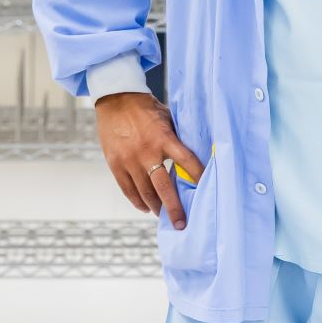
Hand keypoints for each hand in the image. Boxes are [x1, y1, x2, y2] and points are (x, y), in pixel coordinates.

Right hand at [95, 92, 203, 228]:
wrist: (115, 99)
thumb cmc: (146, 108)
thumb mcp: (167, 118)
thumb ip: (177, 138)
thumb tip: (194, 156)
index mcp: (164, 138)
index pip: (187, 161)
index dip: (197, 176)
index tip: (206, 190)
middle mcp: (146, 152)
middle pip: (163, 187)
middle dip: (173, 208)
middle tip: (181, 223)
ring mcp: (129, 160)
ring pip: (144, 192)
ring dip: (155, 207)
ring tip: (163, 215)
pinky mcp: (115, 164)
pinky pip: (127, 189)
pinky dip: (137, 201)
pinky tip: (145, 207)